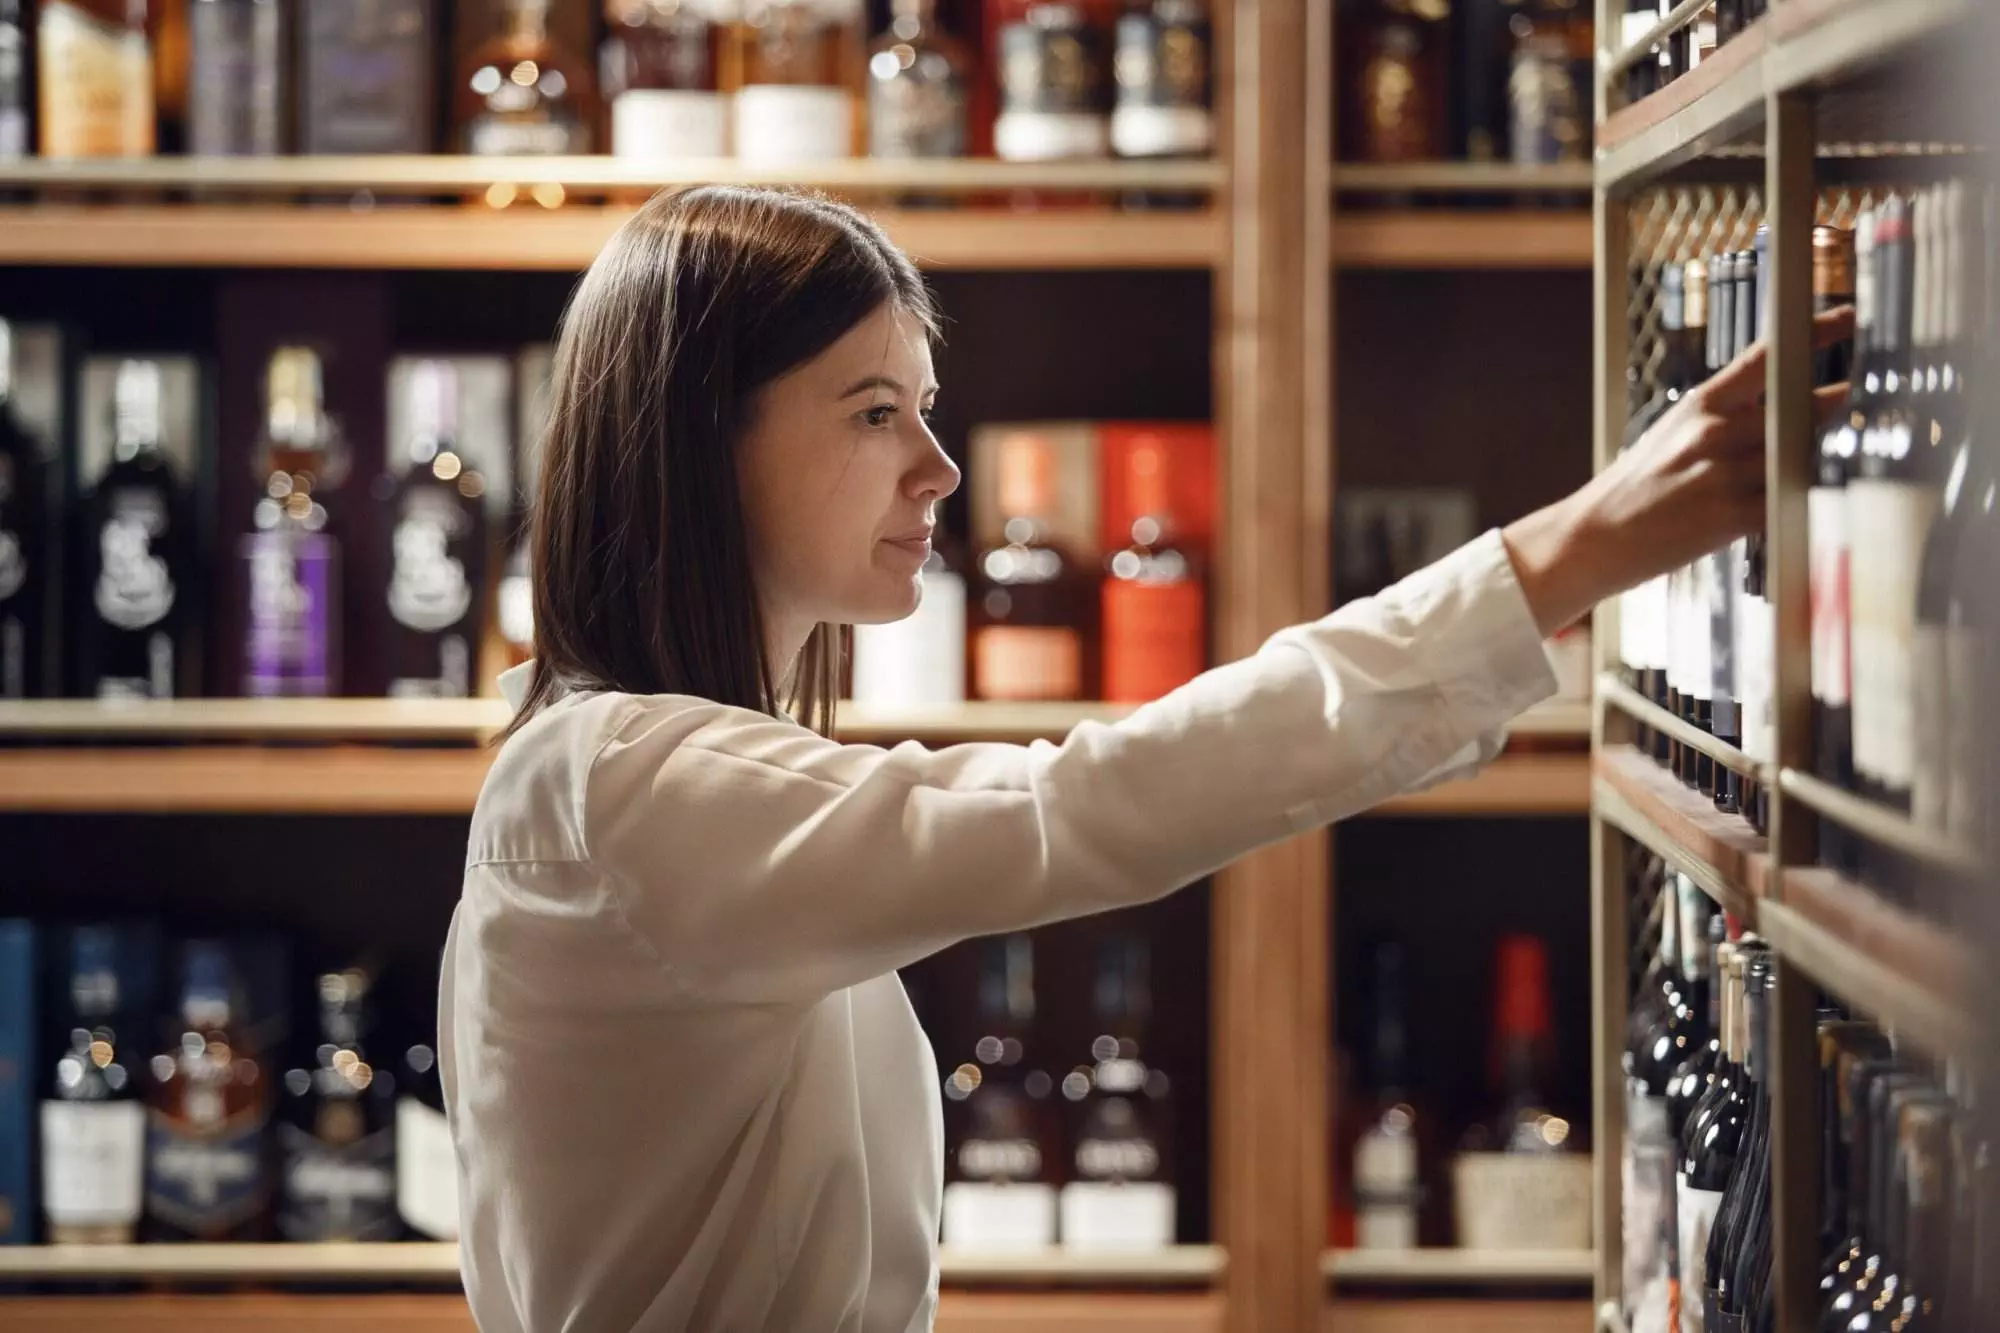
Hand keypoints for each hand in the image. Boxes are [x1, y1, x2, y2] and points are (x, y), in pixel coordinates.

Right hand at [1503, 305, 1855, 636]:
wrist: (1596, 536)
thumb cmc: (1634, 486)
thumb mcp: (1671, 433)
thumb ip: (1723, 418)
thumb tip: (1778, 410)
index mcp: (1699, 406)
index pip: (1765, 358)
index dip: (1811, 334)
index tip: (1844, 319)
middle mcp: (1715, 434)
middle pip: (1798, 406)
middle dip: (1825, 403)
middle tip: (1842, 398)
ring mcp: (1726, 475)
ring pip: (1800, 453)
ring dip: (1815, 451)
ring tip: (1819, 451)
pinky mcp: (1734, 517)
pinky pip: (1788, 499)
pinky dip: (1800, 495)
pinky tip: (1801, 494)